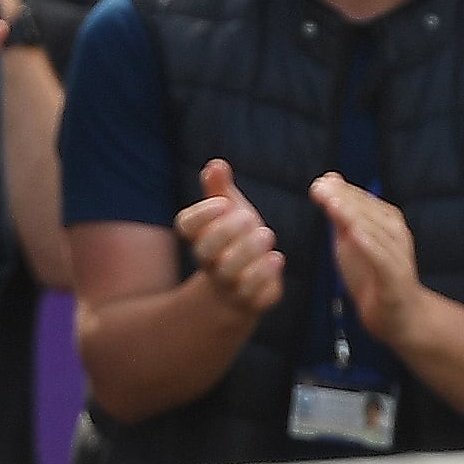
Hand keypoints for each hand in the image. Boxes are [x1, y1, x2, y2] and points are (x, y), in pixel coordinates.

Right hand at [175, 159, 283, 319]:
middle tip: (250, 218)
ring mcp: (228, 283)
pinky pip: (253, 295)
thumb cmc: (232, 238)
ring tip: (266, 234)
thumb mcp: (227, 210)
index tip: (222, 203)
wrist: (235, 287)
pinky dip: (264, 278)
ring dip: (248, 253)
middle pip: (207, 250)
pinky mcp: (251, 299)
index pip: (187, 226)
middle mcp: (208, 262)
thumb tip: (216, 164)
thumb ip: (219, 188)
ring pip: (230, 273)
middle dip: (227, 233)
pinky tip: (276, 259)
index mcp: (198, 236)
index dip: (202, 216)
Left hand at [310, 173, 426, 344]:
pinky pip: (383, 259)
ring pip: (375, 231)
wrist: (397, 314)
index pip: (361, 200)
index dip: (340, 190)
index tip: (318, 183)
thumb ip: (339, 214)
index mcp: (385, 220)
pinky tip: (354, 235)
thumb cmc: (372, 274)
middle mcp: (395, 233)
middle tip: (320, 189)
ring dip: (353, 216)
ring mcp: (397, 254)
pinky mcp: (396, 277)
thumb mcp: (350, 240)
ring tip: (333, 205)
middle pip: (368, 211)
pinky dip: (369, 245)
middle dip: (344, 199)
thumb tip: (326, 181)